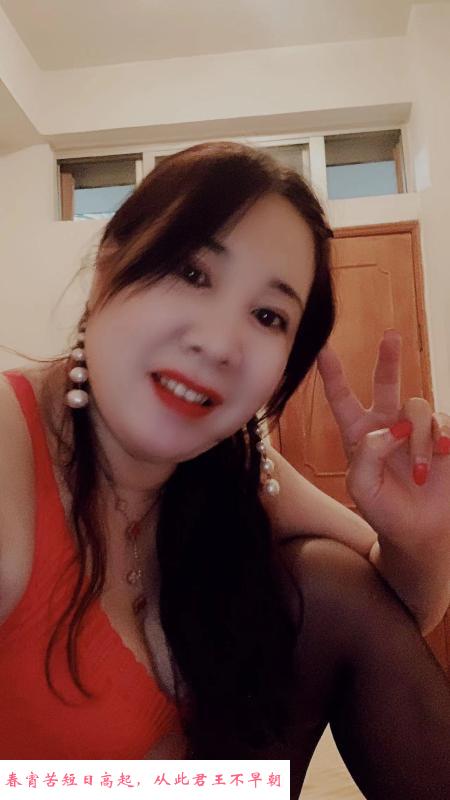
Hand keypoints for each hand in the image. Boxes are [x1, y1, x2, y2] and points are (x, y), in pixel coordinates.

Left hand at [316, 330, 449, 558]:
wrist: (417, 532)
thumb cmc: (383, 510)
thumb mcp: (362, 487)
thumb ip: (369, 454)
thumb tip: (394, 428)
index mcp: (359, 433)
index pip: (342, 399)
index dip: (333, 375)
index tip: (324, 350)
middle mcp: (388, 424)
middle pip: (386, 383)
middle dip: (388, 359)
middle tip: (390, 336)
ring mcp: (417, 429)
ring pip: (418, 409)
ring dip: (420, 442)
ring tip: (419, 474)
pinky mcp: (443, 437)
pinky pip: (444, 422)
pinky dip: (441, 439)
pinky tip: (442, 455)